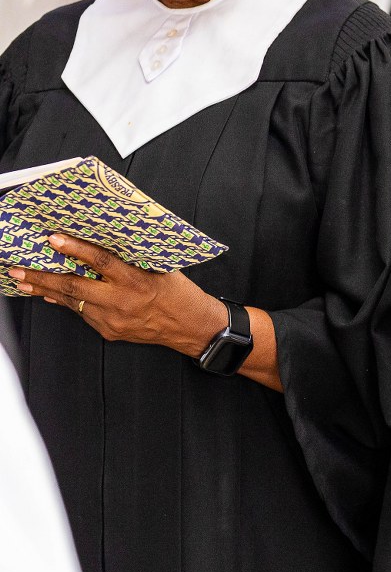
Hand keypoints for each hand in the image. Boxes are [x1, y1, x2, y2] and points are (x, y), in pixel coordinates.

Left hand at [9, 233, 226, 356]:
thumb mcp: (160, 268)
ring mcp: (112, 319)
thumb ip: (131, 260)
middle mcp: (122, 301)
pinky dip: (67, 303)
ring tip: (25, 282)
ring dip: (46, 291)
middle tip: (18, 270)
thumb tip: (100, 249)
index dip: (75, 249)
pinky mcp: (109, 331)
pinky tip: (52, 296)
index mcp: (137, 281)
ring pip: (72, 302)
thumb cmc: (179, 293)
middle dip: (42, 277)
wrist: (191, 327)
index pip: (100, 262)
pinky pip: (83, 314)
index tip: (54, 240)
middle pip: (74, 287)